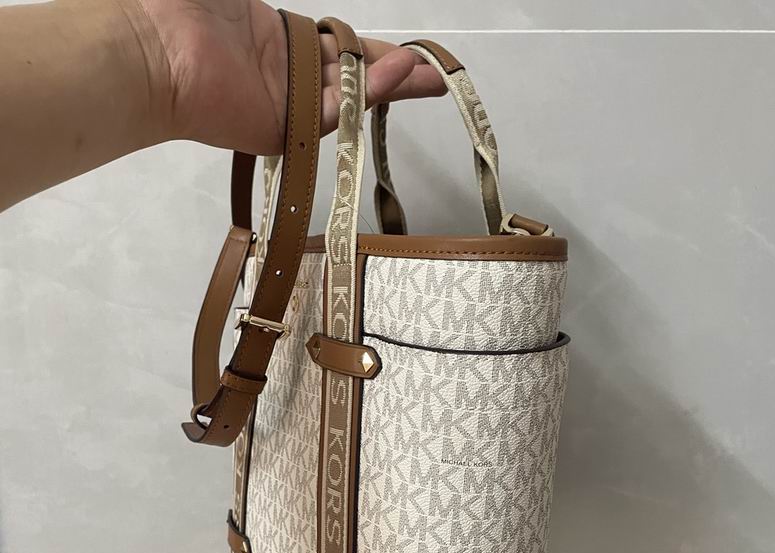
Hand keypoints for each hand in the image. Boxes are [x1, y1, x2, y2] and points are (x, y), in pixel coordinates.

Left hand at [125, 0, 445, 154]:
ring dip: (391, 87)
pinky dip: (368, 95)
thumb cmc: (187, 7)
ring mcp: (287, 106)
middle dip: (394, 76)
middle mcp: (287, 75)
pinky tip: (398, 75)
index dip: (373, 52)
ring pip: (350, 97)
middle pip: (351, 77)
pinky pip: (336, 111)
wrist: (153, 46)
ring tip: (430, 79)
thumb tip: (287, 3)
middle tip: (432, 76)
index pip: (337, 49)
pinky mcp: (286, 129)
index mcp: (277, 38)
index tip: (406, 53)